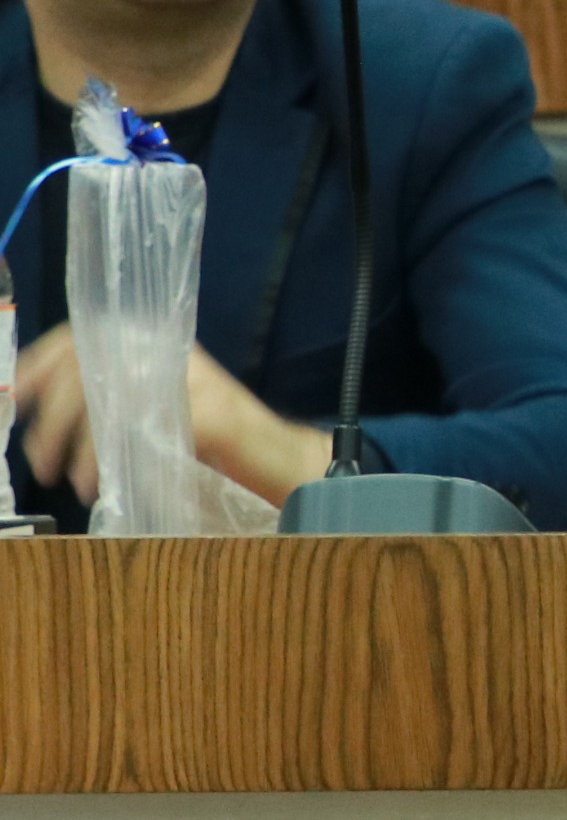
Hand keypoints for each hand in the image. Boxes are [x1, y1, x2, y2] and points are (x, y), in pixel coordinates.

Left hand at [11, 325, 329, 506]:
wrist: (286, 464)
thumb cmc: (219, 447)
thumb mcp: (157, 415)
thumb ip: (115, 404)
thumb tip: (44, 412)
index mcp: (158, 348)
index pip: (84, 336)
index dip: (41, 362)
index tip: (15, 395)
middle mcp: (174, 354)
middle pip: (88, 370)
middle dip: (51, 421)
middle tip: (40, 461)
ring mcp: (196, 382)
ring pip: (110, 401)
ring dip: (79, 447)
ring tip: (72, 481)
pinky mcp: (213, 415)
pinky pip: (145, 432)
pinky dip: (112, 460)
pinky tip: (103, 483)